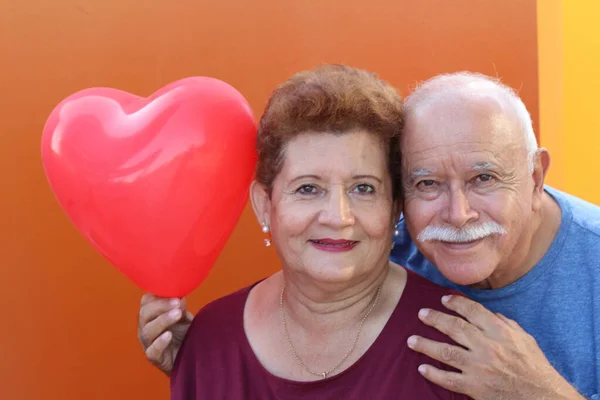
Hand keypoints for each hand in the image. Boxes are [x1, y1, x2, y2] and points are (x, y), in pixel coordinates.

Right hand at [137, 293, 193, 375]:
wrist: (190, 356)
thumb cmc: (183, 334)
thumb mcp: (183, 317)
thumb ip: (179, 307)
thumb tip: (179, 296)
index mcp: (151, 315)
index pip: (146, 301)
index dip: (157, 294)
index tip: (173, 291)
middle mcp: (146, 328)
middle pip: (145, 314)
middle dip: (161, 306)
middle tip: (177, 302)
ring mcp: (148, 344)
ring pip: (148, 331)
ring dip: (163, 320)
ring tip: (177, 314)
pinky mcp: (155, 358)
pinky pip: (152, 351)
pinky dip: (159, 342)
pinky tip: (169, 335)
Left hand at [406, 295, 584, 399]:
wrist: (543, 397)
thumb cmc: (535, 368)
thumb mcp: (525, 340)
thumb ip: (507, 325)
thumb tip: (492, 314)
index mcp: (500, 332)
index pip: (473, 311)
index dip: (456, 303)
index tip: (444, 299)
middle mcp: (487, 347)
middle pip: (454, 328)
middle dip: (435, 319)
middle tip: (421, 314)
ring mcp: (479, 367)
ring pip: (446, 352)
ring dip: (426, 345)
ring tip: (411, 340)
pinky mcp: (475, 387)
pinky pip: (449, 379)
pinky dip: (434, 374)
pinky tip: (422, 368)